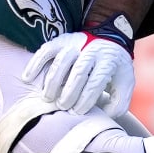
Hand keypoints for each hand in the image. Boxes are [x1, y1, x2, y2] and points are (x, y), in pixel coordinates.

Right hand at [21, 14, 135, 116]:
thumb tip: (104, 115)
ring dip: (52, 81)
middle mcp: (91, 51)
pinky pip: (45, 51)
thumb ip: (119, 102)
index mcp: (109, 62)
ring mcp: (75, 44)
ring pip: (61, 61)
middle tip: (62, 107)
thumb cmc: (114, 68)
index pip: (95, 82)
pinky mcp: (60, 41)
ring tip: (47, 98)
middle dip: (69, 92)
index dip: (86, 98)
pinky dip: (35, 64)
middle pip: (78, 72)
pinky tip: (28, 78)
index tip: (78, 112)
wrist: (109, 37)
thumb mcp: (125, 83)